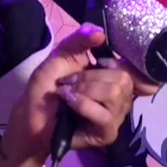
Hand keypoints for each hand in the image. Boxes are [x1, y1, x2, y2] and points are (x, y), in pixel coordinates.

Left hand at [0, 24, 156, 163]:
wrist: (31, 114)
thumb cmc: (48, 85)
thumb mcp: (62, 54)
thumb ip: (81, 39)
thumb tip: (100, 33)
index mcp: (114, 75)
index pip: (134, 66)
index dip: (116, 62)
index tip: (96, 62)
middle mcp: (122, 95)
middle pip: (124, 79)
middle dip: (90, 77)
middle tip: (70, 81)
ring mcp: (116, 116)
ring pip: (115, 94)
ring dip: (85, 90)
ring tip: (68, 94)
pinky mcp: (108, 133)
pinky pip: (105, 115)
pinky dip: (83, 104)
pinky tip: (69, 104)